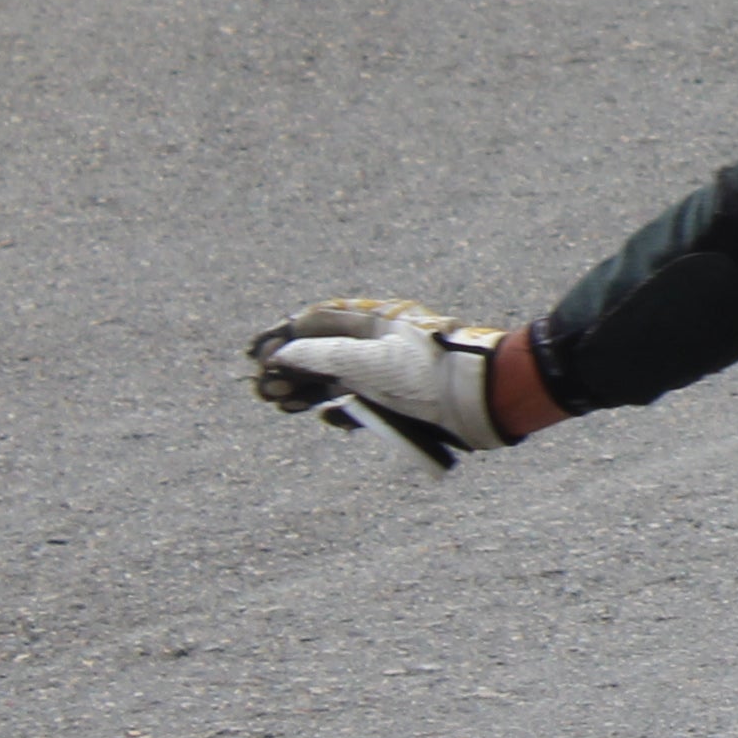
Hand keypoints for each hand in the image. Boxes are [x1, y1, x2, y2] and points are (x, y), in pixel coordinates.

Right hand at [245, 296, 517, 467]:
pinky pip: (361, 405)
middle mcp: (380, 344)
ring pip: (337, 380)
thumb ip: (322, 355)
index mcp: (376, 321)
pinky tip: (326, 416)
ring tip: (279, 404)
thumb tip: (284, 353)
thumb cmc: (426, 371)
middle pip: (323, 352)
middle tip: (261, 389)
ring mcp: (389, 373)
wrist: (481, 398)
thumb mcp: (367, 359)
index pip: (319, 320)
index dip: (285, 335)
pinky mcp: (401, 402)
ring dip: (306, 391)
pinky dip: (340, 411)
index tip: (255, 352)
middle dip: (290, 368)